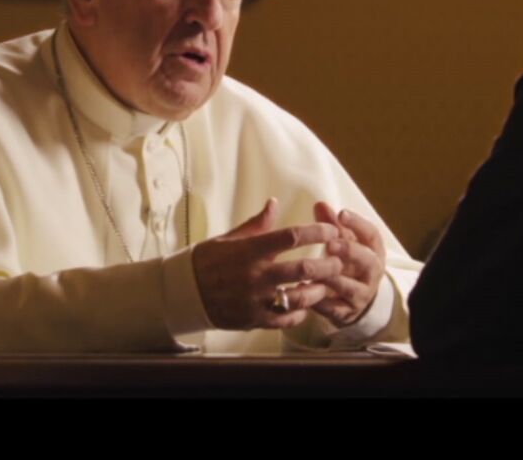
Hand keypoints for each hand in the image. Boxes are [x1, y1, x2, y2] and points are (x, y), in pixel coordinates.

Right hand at [192, 198, 343, 329]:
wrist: (184, 291)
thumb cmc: (207, 260)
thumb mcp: (229, 238)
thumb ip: (256, 224)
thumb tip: (274, 203)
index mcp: (250, 250)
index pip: (291, 237)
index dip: (316, 232)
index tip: (331, 230)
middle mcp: (255, 275)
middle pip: (302, 269)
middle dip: (327, 265)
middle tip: (338, 261)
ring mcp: (255, 299)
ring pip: (298, 297)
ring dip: (317, 291)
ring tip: (324, 286)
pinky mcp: (253, 319)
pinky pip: (284, 319)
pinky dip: (299, 313)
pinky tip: (304, 306)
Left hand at [310, 201, 386, 326]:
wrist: (357, 299)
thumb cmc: (348, 262)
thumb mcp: (345, 242)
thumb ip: (332, 225)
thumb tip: (320, 204)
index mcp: (373, 251)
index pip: (372, 235)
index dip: (358, 224)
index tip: (341, 213)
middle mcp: (372, 273)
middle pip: (368, 262)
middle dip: (350, 252)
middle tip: (330, 244)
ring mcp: (362, 294)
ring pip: (351, 288)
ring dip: (333, 279)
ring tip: (315, 270)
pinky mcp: (347, 312)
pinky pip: (335, 309)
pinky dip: (320, 301)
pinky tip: (304, 291)